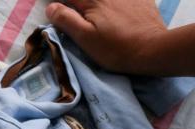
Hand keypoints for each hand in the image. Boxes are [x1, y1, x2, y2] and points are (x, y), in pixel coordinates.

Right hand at [45, 0, 166, 74]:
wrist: (153, 49)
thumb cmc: (114, 48)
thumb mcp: (85, 38)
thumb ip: (66, 20)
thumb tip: (50, 7)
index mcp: (92, 1)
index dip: (58, 3)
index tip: (53, 9)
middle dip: (76, 3)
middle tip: (71, 10)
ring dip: (92, 4)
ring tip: (91, 14)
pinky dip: (112, 4)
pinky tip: (112, 10)